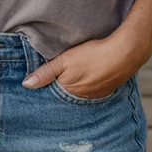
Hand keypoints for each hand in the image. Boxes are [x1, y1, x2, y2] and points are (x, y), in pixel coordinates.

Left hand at [21, 29, 149, 99]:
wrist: (125, 53)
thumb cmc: (93, 55)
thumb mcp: (65, 60)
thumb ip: (46, 72)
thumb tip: (26, 85)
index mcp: (69, 91)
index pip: (52, 95)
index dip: (47, 89)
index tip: (41, 87)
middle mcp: (81, 98)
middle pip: (66, 95)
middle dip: (61, 90)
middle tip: (59, 80)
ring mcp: (96, 95)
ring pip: (80, 93)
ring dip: (77, 87)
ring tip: (75, 77)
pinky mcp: (107, 90)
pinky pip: (93, 90)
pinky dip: (89, 85)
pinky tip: (90, 76)